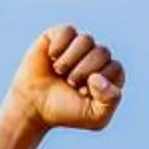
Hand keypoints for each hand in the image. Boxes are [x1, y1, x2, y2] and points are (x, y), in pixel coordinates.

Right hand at [6, 25, 122, 133]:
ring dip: (69, 61)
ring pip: (86, 40)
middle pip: (102, 52)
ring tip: (59, 72)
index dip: (98, 83)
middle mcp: (96, 56)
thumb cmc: (65, 112)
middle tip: (69, 84)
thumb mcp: (95, 117)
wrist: (33, 106)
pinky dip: (58, 46)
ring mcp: (78, 45)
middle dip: (83, 72)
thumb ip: (110, 100)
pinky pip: (67, 31)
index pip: (115, 68)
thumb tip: (98, 76)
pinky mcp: (59, 36)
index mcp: (110, 74)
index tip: (82, 94)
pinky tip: (51, 57)